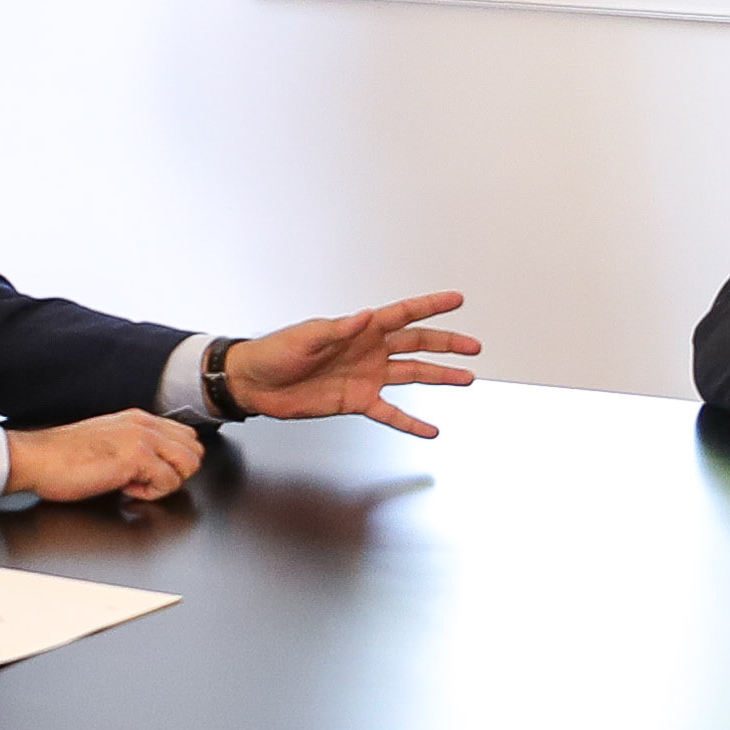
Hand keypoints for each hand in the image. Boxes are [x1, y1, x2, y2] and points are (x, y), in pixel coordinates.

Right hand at [9, 412, 207, 503]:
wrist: (37, 459)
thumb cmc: (63, 457)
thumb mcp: (108, 442)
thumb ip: (135, 446)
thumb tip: (155, 464)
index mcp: (138, 419)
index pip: (185, 437)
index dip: (173, 462)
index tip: (148, 473)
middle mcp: (143, 424)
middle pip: (194, 450)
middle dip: (177, 472)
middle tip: (148, 481)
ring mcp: (141, 438)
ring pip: (189, 464)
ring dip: (168, 482)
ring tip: (138, 485)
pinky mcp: (135, 457)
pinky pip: (168, 481)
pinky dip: (152, 494)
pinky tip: (126, 489)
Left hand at [221, 292, 481, 438]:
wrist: (256, 384)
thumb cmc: (276, 353)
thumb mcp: (306, 339)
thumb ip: (338, 330)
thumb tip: (365, 318)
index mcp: (360, 329)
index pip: (403, 314)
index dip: (430, 306)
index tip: (456, 299)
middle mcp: (369, 351)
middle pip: (417, 344)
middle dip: (446, 344)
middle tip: (473, 346)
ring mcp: (366, 376)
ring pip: (412, 375)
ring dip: (439, 377)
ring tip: (466, 378)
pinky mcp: (357, 401)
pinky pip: (390, 413)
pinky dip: (410, 422)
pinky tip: (430, 429)